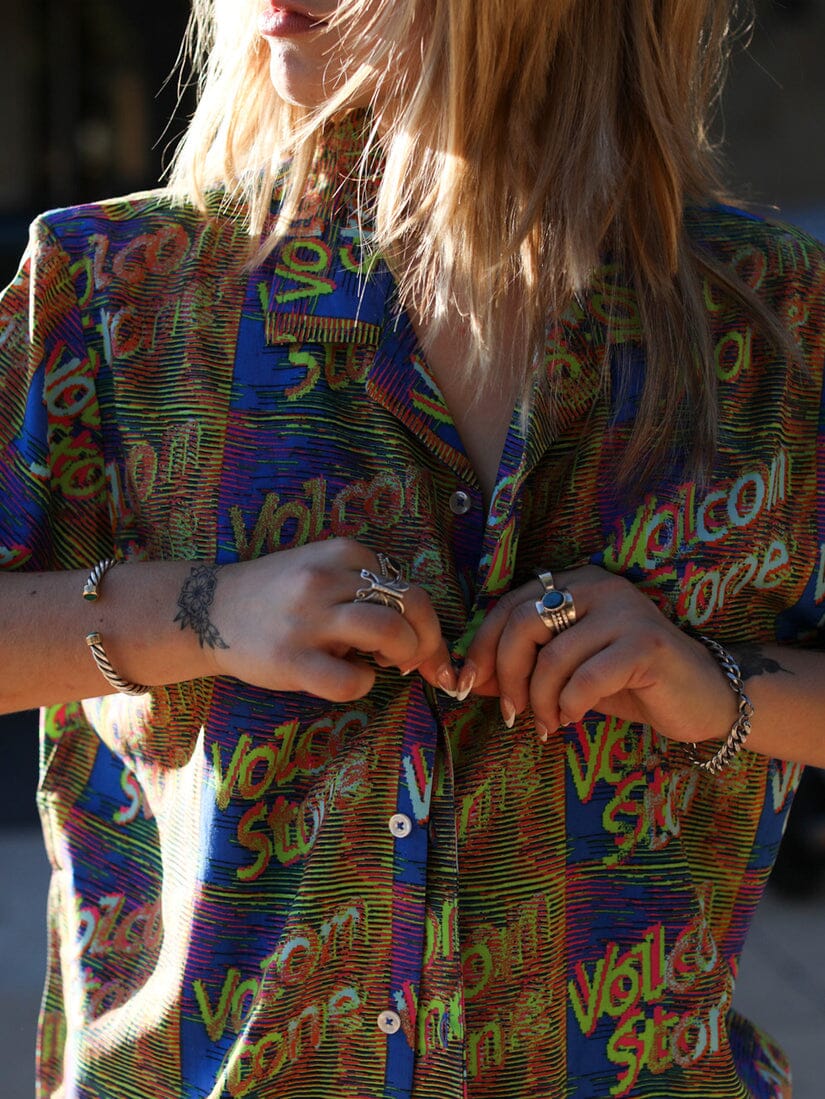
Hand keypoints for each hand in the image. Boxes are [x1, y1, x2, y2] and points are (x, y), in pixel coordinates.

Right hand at [204, 539, 455, 700]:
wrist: (209, 611)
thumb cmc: (277, 595)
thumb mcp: (322, 569)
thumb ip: (365, 585)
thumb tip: (419, 625)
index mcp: (341, 552)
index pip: (407, 584)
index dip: (423, 618)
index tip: (415, 637)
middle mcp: (326, 579)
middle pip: (409, 604)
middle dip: (425, 638)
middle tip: (410, 656)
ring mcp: (308, 619)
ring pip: (389, 632)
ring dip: (403, 654)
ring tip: (385, 663)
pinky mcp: (291, 660)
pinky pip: (352, 680)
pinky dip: (364, 683)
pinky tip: (350, 677)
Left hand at [464, 566, 737, 743]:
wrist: (703, 698)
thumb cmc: (629, 684)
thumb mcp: (566, 674)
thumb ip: (521, 668)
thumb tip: (468, 679)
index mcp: (575, 583)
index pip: (509, 605)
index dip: (482, 646)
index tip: (468, 684)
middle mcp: (599, 586)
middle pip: (523, 624)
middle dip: (508, 676)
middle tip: (512, 714)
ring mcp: (625, 611)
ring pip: (553, 657)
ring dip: (540, 701)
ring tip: (549, 724)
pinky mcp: (646, 643)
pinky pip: (586, 679)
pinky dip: (569, 706)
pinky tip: (573, 718)